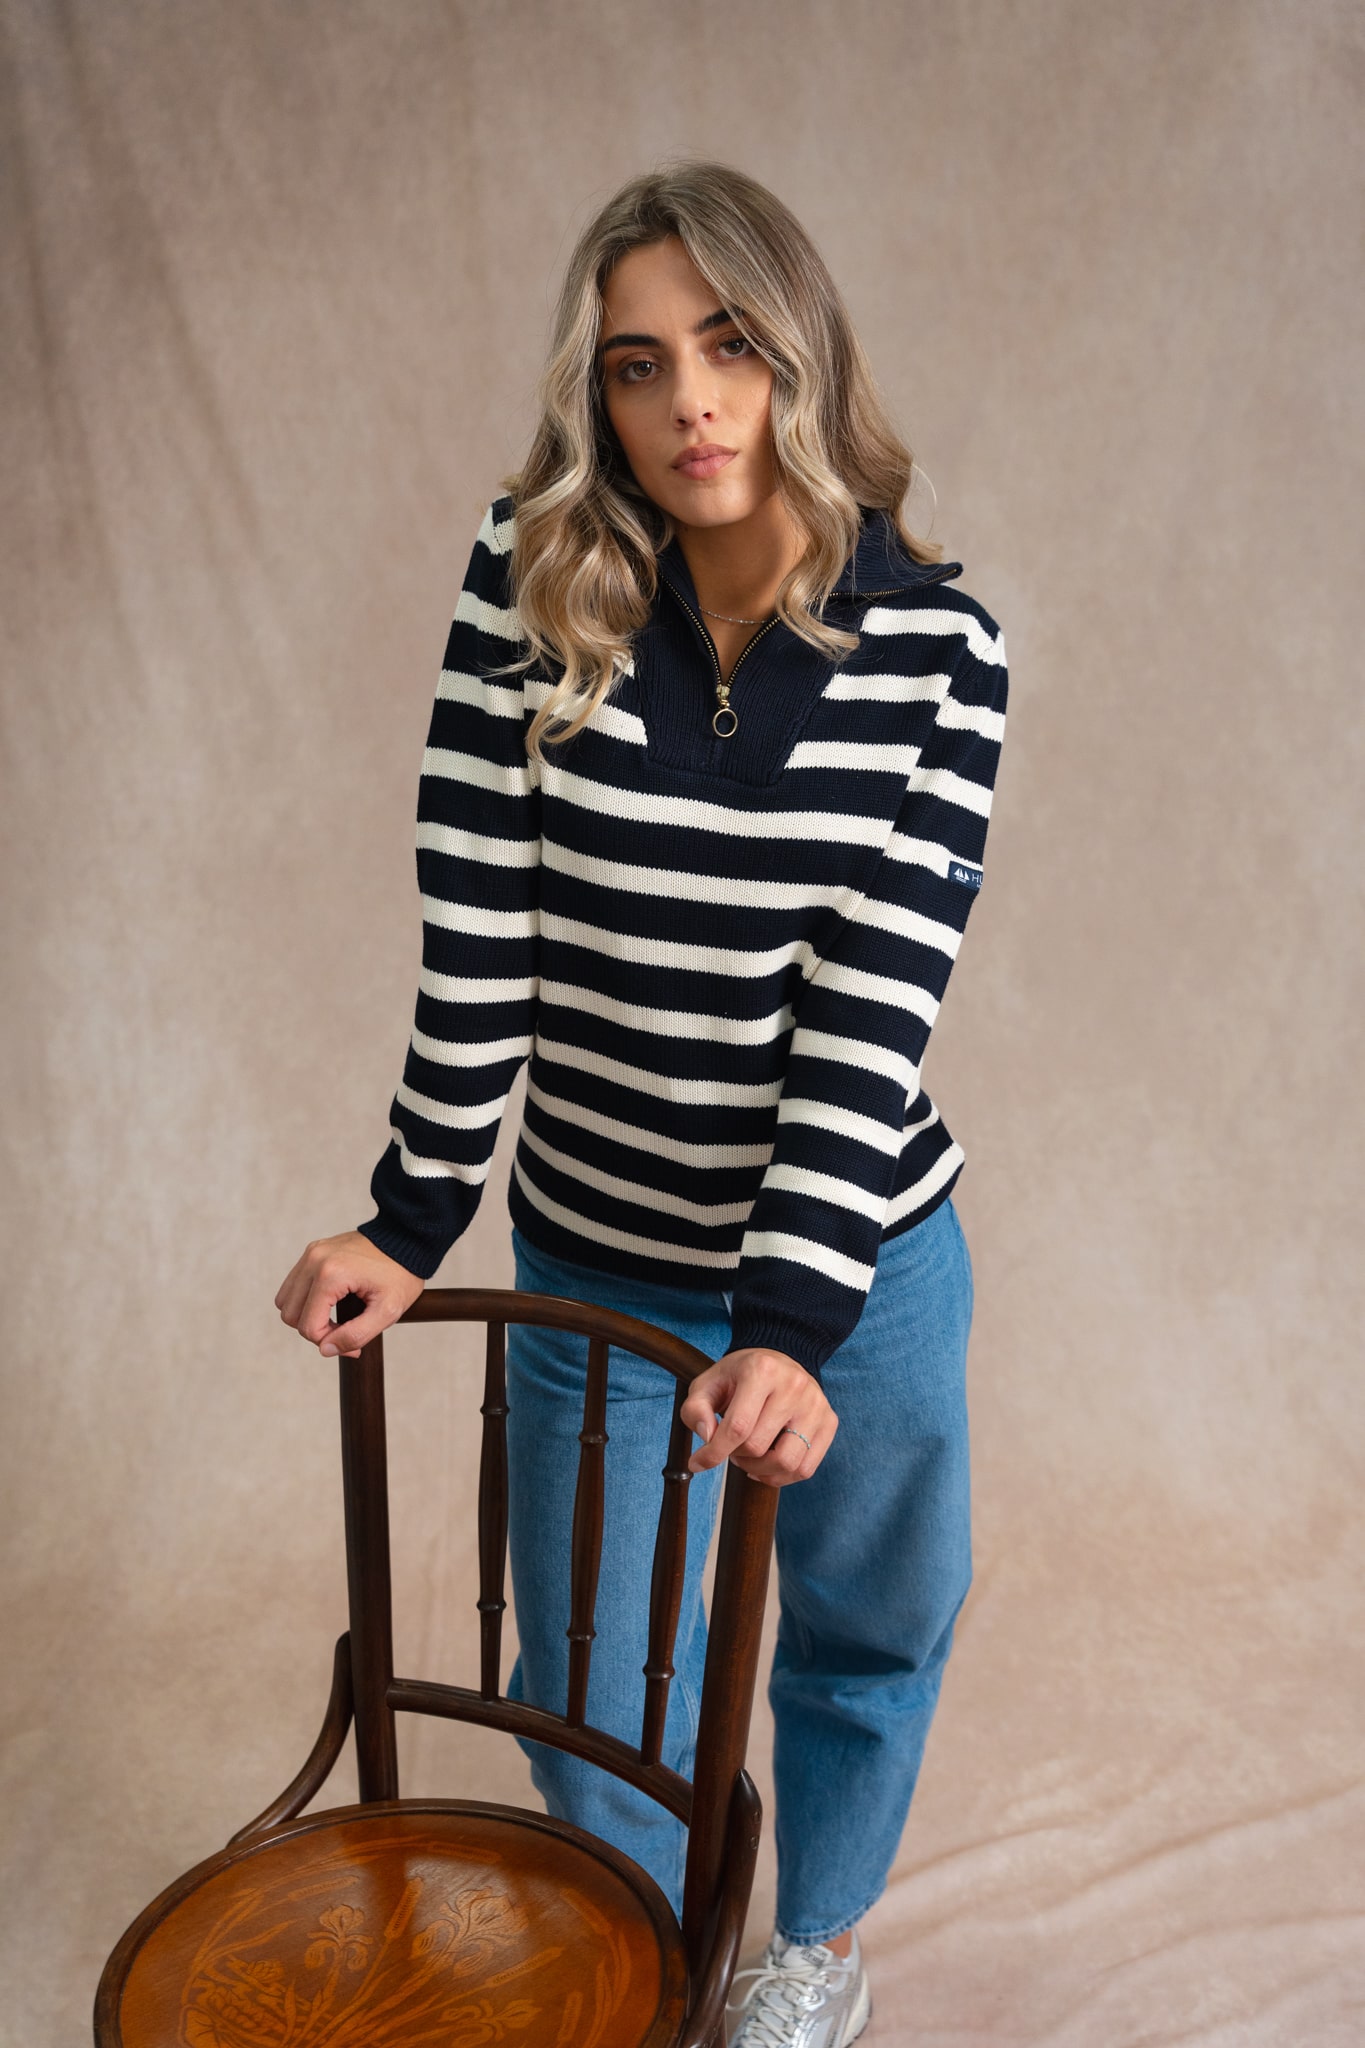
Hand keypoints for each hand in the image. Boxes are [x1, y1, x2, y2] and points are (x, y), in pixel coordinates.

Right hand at [274, 1230, 425, 1357]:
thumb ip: (356, 1335)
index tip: (354, 1342)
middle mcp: (314, 1260)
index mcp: (330, 1274)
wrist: (407, 1239)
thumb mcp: (387, 1311)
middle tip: (343, 1330)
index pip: (308, 1326)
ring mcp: (311, 1253)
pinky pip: (293, 1285)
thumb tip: (325, 1349)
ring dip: (305, 1315)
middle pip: (291, 1315)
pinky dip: (305, 1300)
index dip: (328, 1342)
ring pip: (286, 1301)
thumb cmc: (401, 1274)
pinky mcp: (313, 1251)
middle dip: (314, 1330)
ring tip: (335, 1317)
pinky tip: (330, 1302)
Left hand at [679, 1347, 836, 1487]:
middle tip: (730, 1447)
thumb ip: (696, 1409)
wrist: (779, 1360)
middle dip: (736, 1456)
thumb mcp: (708, 1384)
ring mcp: (816, 1404)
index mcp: (762, 1370)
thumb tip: (708, 1437)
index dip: (714, 1453)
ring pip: (786, 1462)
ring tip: (749, 1457)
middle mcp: (794, 1385)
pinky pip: (806, 1468)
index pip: (737, 1427)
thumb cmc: (739, 1376)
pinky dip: (781, 1476)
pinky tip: (767, 1465)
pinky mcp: (829, 1421)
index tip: (697, 1463)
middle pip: (758, 1447)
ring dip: (759, 1470)